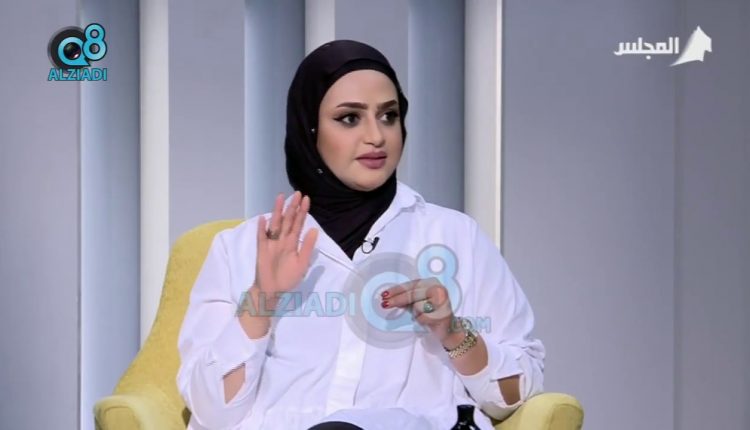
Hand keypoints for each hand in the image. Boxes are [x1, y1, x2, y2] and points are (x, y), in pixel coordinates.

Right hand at [253, 191, 317, 310]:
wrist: (272, 291)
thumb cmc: (288, 278)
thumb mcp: (302, 263)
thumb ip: (307, 247)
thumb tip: (314, 229)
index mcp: (293, 243)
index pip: (298, 224)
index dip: (302, 212)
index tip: (306, 199)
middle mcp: (282, 240)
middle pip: (288, 220)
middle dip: (292, 207)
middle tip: (297, 193)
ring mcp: (271, 243)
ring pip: (275, 224)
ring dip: (277, 212)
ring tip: (280, 198)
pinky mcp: (262, 250)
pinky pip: (262, 237)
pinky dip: (262, 229)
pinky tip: (263, 219)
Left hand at [380, 278, 456, 343]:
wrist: (448, 329)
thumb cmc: (431, 313)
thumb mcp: (416, 303)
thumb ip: (404, 298)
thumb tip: (387, 296)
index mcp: (432, 282)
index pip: (411, 284)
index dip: (396, 290)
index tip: (384, 295)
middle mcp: (438, 288)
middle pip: (412, 294)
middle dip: (397, 300)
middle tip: (384, 304)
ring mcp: (442, 300)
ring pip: (417, 306)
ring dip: (415, 314)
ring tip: (423, 316)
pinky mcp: (443, 313)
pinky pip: (423, 317)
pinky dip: (422, 321)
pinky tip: (429, 321)